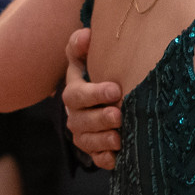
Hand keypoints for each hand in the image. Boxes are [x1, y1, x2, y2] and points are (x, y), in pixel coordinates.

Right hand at [63, 28, 121, 169]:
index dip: (94, 93)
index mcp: (74, 92)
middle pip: (81, 120)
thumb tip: (85, 34)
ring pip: (87, 141)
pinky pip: (97, 158)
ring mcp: (83, 134)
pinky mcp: (94, 151)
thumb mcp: (86, 60)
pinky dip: (105, 159)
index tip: (116, 89)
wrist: (103, 100)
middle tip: (119, 115)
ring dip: (103, 140)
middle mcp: (75, 115)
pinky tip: (117, 157)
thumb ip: (80, 46)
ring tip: (119, 138)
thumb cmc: (97, 76)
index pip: (77, 94)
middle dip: (100, 119)